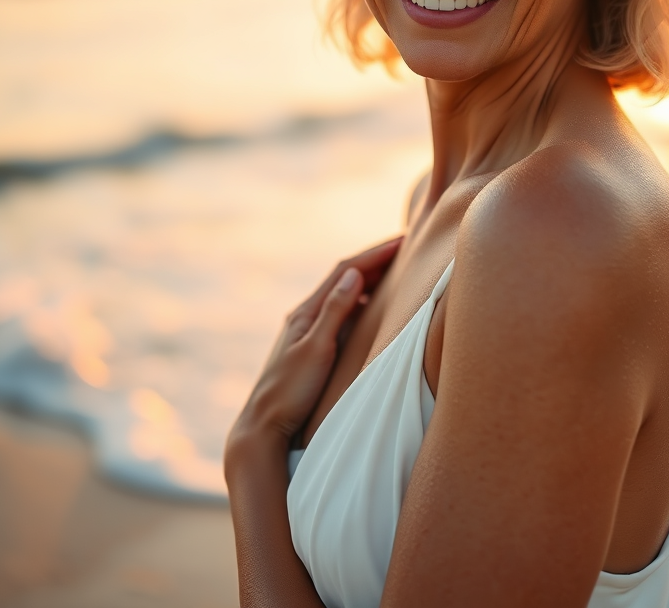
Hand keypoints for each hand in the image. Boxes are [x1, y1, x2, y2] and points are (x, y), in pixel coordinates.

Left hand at [226, 236, 401, 458]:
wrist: (263, 427)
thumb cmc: (289, 392)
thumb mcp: (316, 350)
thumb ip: (335, 311)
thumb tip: (354, 274)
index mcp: (306, 312)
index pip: (345, 270)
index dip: (375, 254)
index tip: (402, 241)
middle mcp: (306, 316)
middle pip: (345, 277)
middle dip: (375, 260)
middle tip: (405, 248)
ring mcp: (308, 330)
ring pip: (344, 294)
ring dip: (368, 278)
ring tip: (395, 270)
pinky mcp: (312, 346)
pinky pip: (342, 312)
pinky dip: (361, 301)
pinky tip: (372, 306)